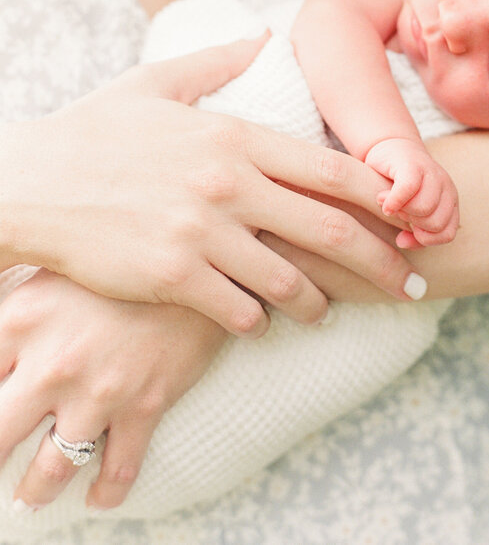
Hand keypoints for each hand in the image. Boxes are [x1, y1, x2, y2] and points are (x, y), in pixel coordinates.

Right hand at [0, 39, 424, 336]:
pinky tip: (259, 321)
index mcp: (236, 135)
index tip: (415, 213)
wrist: (27, 181)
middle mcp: (230, 182)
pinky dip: (256, 319)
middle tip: (413, 285)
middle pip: (331, 229)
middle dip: (382, 261)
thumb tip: (265, 36)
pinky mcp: (171, 276)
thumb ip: (218, 61)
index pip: (332, 167)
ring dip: (317, 301)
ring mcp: (202, 231)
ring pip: (289, 279)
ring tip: (326, 312)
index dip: (385, 194)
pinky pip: (238, 309)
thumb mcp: (155, 82)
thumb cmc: (93, 130)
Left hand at [0, 268, 225, 511]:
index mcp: (24, 320)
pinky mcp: (144, 405)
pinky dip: (106, 492)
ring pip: (50, 470)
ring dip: (35, 492)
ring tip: (29, 498)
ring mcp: (99, 390)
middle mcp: (54, 363)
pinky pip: (118, 470)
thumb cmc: (126, 258)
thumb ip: (18, 308)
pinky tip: (98, 496)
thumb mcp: (59, 270)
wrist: (203, 260)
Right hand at [366, 138, 458, 247]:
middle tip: (397, 212)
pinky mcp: (414, 164)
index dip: (424, 240)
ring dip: (401, 211)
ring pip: (424, 209)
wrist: (391, 149)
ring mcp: (433, 174)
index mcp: (450, 203)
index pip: (447, 233)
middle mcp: (447, 188)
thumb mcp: (411, 214)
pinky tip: (382, 199)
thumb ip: (414, 233)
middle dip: (412, 223)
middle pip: (435, 224)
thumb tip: (402, 242)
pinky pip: (408, 189)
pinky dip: (393, 200)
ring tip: (389, 202)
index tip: (404, 234)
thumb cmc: (400, 187)